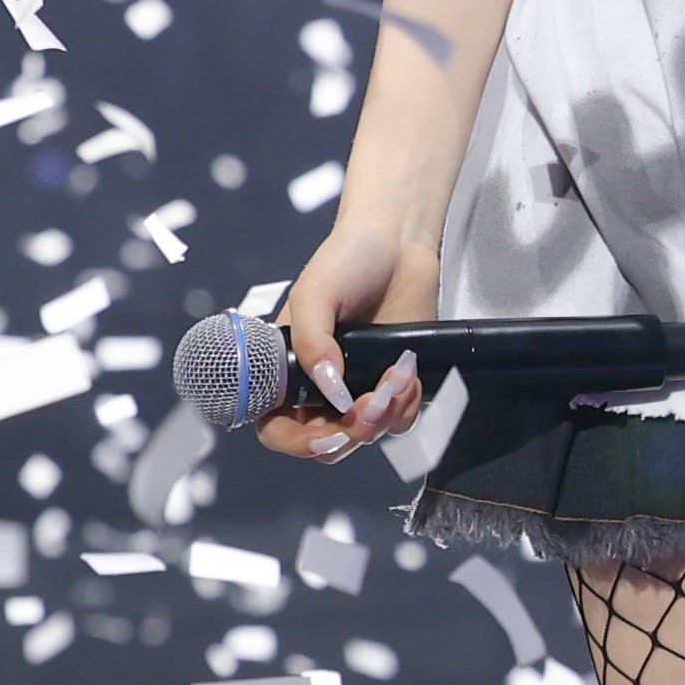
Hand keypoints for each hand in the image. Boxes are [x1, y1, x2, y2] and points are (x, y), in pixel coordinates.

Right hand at [254, 221, 434, 463]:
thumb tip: (331, 389)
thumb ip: (312, 341)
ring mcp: (360, 387)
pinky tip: (408, 373)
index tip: (321, 437)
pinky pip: (400, 419)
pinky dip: (407, 406)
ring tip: (398, 377)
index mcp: (289, 369)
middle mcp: (322, 386)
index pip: (276, 427)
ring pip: (365, 435)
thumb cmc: (347, 259)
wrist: (401, 240)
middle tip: (370, 405)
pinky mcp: (395, 382)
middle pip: (325, 444)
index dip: (293, 443)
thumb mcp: (314, 292)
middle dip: (349, 434)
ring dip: (383, 418)